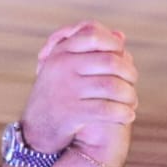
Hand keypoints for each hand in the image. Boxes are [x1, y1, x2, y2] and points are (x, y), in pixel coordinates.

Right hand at [21, 22, 136, 166]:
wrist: (34, 131)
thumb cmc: (56, 97)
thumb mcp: (65, 68)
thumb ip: (90, 52)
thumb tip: (120, 35)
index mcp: (61, 52)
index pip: (93, 34)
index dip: (114, 43)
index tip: (122, 56)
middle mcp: (62, 66)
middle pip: (110, 61)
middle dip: (128, 72)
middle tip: (132, 82)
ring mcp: (66, 89)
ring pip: (112, 86)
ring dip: (129, 95)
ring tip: (132, 102)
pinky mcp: (71, 112)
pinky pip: (106, 110)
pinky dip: (122, 113)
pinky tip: (128, 116)